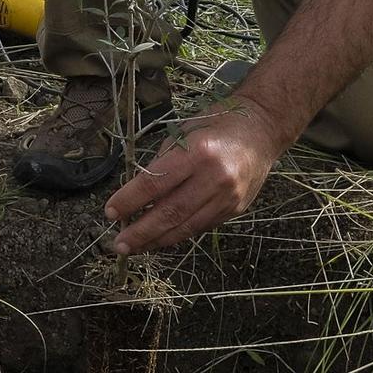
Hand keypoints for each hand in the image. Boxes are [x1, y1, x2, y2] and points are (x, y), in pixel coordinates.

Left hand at [104, 99, 286, 254]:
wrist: (262, 129)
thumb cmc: (217, 125)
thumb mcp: (184, 133)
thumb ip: (162, 164)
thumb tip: (136, 196)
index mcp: (197, 152)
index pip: (155, 184)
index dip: (130, 200)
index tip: (110, 212)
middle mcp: (215, 177)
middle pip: (170, 212)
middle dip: (141, 232)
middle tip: (118, 244)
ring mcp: (228, 197)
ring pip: (186, 226)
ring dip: (157, 240)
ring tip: (135, 247)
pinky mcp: (235, 209)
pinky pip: (200, 226)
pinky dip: (178, 233)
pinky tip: (160, 238)